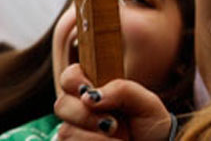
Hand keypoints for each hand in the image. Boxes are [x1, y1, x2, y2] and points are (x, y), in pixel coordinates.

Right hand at [53, 64, 175, 140]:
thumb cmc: (149, 124)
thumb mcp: (146, 103)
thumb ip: (122, 90)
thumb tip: (89, 96)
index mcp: (95, 91)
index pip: (69, 76)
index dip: (74, 81)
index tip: (91, 95)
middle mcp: (79, 111)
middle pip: (62, 105)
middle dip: (88, 116)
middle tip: (113, 124)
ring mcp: (74, 133)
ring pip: (66, 132)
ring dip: (97, 138)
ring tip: (118, 138)